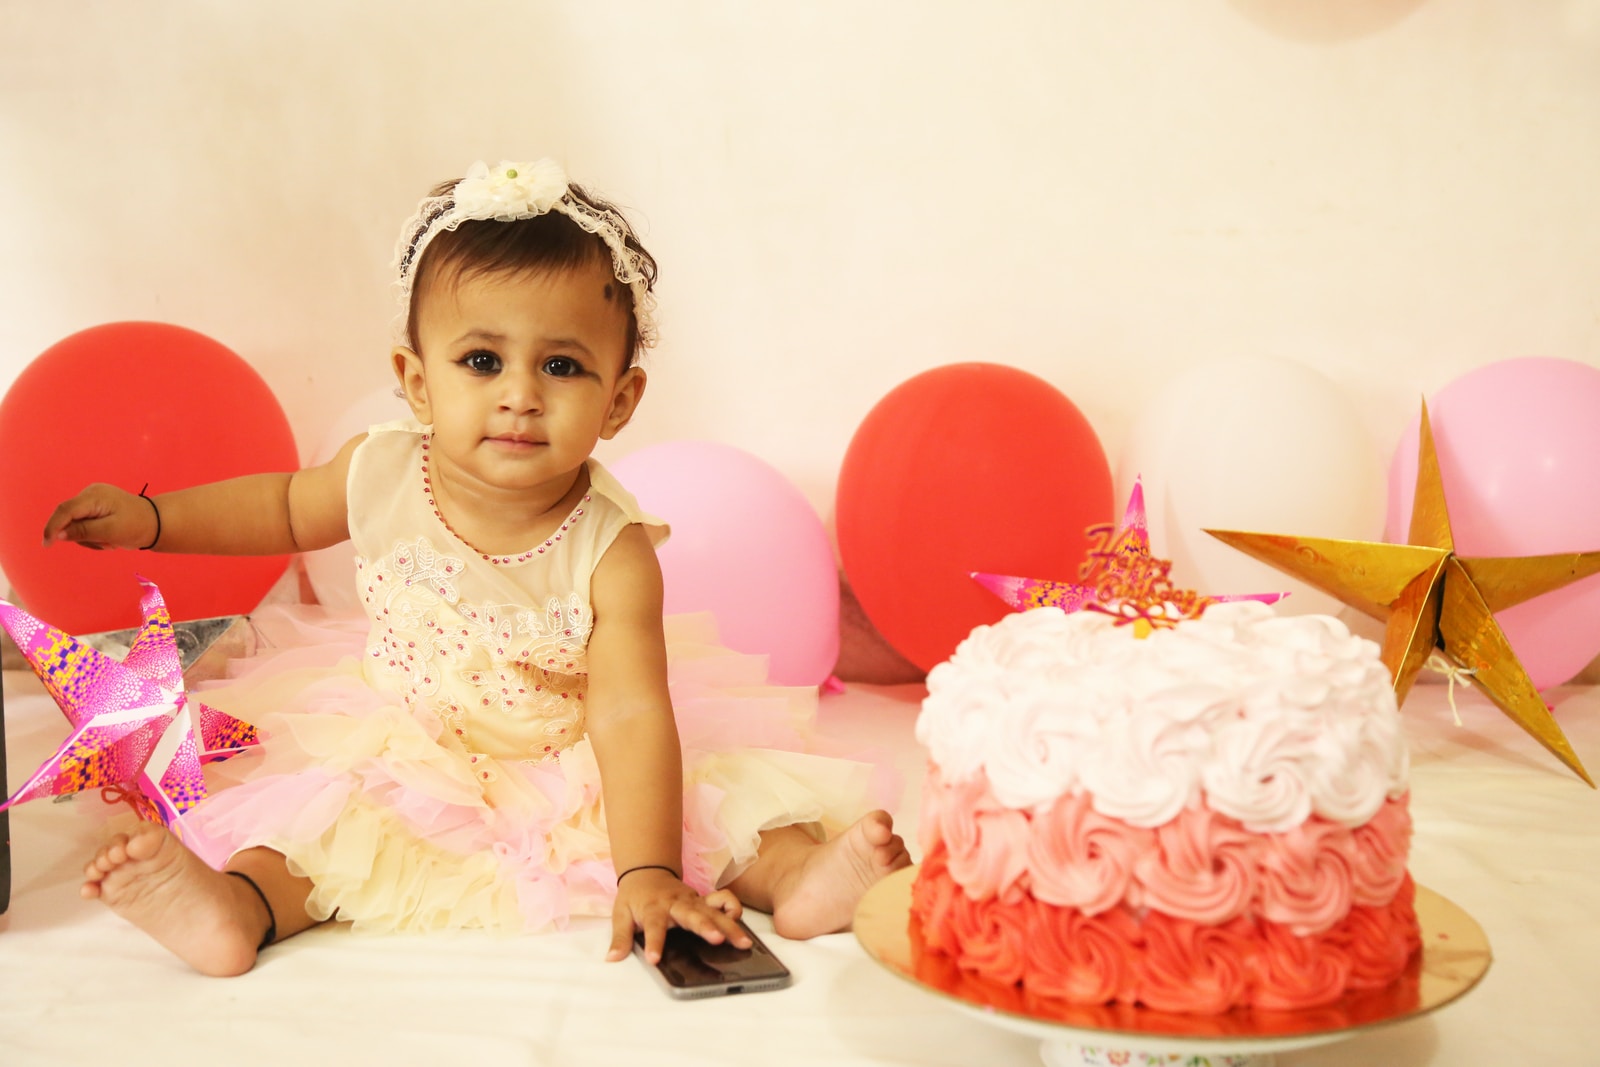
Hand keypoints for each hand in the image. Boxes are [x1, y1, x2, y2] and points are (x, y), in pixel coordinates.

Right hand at [42, 483, 158, 550]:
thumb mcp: (110, 531)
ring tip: (111, 542)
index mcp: (94, 496)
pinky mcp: (95, 509)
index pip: (65, 510)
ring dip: (90, 538)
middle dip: (82, 536)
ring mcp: (92, 501)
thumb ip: (84, 532)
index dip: (53, 527)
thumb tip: (59, 535)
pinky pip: (84, 525)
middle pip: (68, 519)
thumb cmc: (137, 526)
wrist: (156, 522)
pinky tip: (109, 538)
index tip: (47, 544)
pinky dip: (93, 536)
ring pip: (75, 525)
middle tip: (106, 544)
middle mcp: (90, 494)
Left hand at [606, 868, 750, 963]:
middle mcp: (676, 903)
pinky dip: (733, 908)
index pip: (653, 926)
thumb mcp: (620, 915)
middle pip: (692, 915)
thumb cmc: (634, 897)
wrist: (647, 871)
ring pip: (714, 911)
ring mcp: (693, 900)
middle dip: (706, 927)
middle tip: (718, 940)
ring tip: (744, 943)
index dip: (654, 942)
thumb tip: (612, 959)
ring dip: (730, 925)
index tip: (655, 959)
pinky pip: (723, 900)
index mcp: (653, 908)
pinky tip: (741, 923)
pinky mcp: (703, 900)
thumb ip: (619, 938)